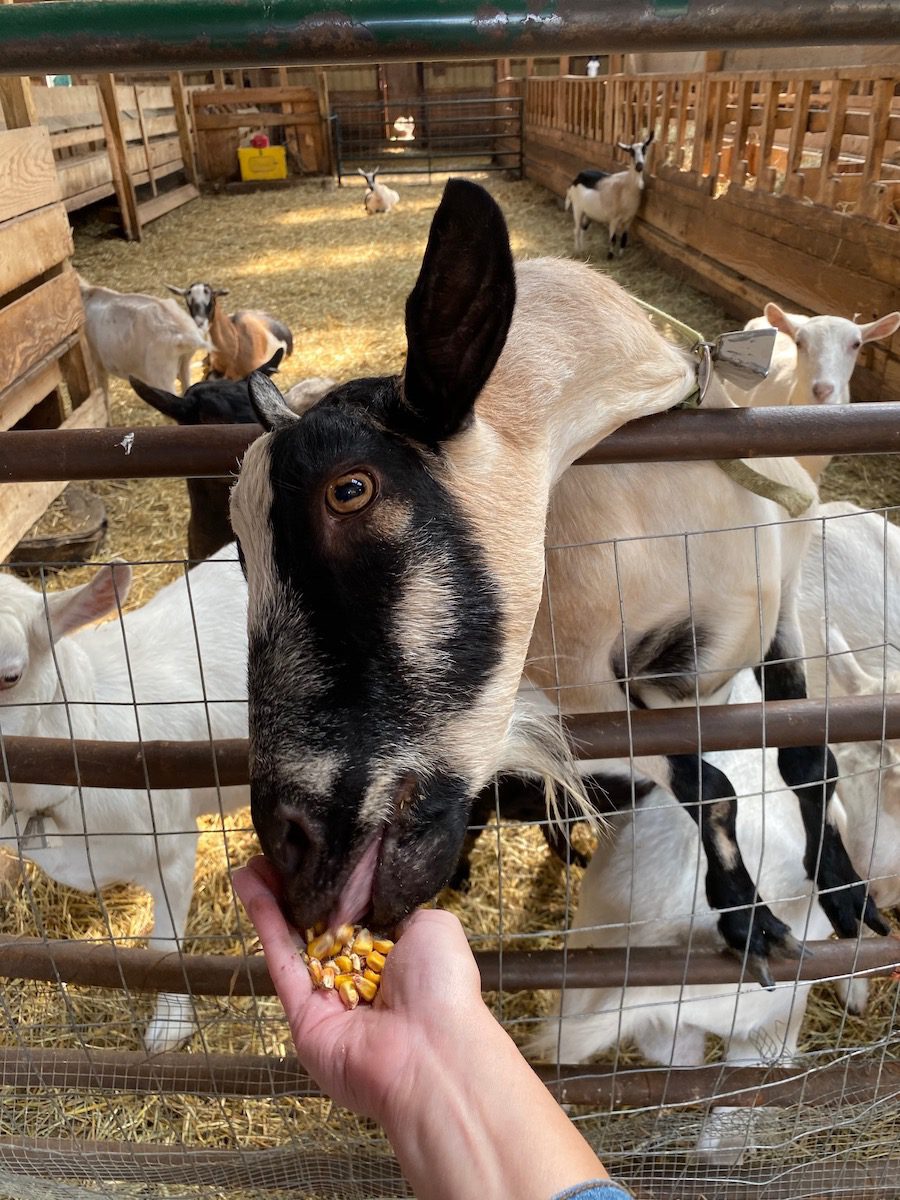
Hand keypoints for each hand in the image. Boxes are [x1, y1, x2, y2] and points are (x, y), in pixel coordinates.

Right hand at [232, 856, 487, 1126]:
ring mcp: (328, 995)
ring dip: (272, 899)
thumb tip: (370, 885)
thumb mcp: (432, 926)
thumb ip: (398, 902)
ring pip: (294, 938)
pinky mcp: (302, 1014)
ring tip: (252, 861)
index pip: (356, 911)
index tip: (317, 849)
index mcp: (393, 954)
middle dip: (297, 888)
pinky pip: (281, 962)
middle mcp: (359, 975)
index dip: (334, 882)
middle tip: (275, 851)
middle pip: (319, 923)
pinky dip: (264, 923)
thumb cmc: (442, 988)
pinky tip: (250, 887)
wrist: (431, 1054)